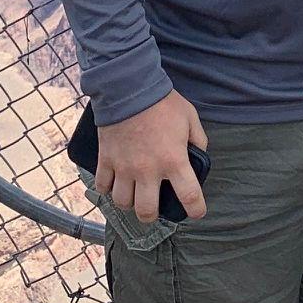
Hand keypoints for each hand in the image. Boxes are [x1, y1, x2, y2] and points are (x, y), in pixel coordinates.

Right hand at [95, 89, 208, 224]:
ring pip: (123, 202)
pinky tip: (114, 182)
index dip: (195, 209)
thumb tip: (199, 154)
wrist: (129, 87)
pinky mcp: (106, 159)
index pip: (189, 196)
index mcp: (173, 160)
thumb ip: (198, 139)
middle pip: (147, 211)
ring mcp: (124, 167)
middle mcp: (148, 170)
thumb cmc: (163, 102)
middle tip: (154, 207)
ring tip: (133, 194)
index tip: (196, 212)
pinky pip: (102, 185)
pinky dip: (107, 188)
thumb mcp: (190, 117)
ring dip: (129, 202)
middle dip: (152, 215)